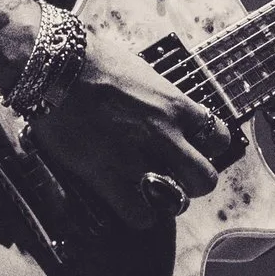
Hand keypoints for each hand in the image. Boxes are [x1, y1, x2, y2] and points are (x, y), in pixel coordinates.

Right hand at [29, 26, 231, 227]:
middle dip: (193, 183)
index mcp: (174, 104)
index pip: (218, 137)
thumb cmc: (92, 60)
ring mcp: (138, 158)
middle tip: (177, 178)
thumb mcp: (140, 72)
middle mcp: (164, 134)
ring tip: (152, 195)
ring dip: (166, 202)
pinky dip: (138, 215)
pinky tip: (128, 204)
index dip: (208, 148)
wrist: (56, 64)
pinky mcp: (108, 175)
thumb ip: (156, 96)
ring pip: (178, 201)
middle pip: (205, 178)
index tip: (192, 148)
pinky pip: (139, 215)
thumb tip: (158, 107)